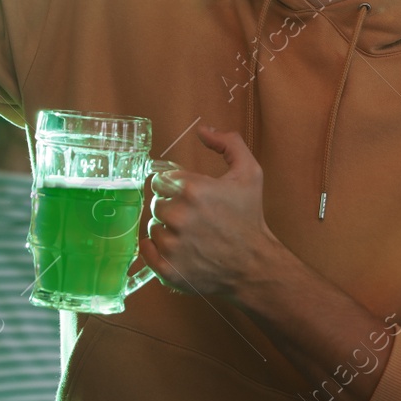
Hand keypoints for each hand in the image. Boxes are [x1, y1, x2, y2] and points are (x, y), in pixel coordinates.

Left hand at [137, 124, 282, 296]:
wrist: (255, 264)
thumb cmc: (250, 218)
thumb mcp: (250, 173)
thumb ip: (229, 143)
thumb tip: (203, 130)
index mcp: (194, 189)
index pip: (161, 180)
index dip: (174, 187)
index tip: (188, 196)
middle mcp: (179, 216)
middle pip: (156, 203)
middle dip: (172, 207)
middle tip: (193, 216)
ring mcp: (172, 245)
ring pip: (152, 227)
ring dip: (166, 229)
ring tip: (189, 234)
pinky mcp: (167, 269)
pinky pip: (145, 250)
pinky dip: (155, 249)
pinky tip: (175, 247)